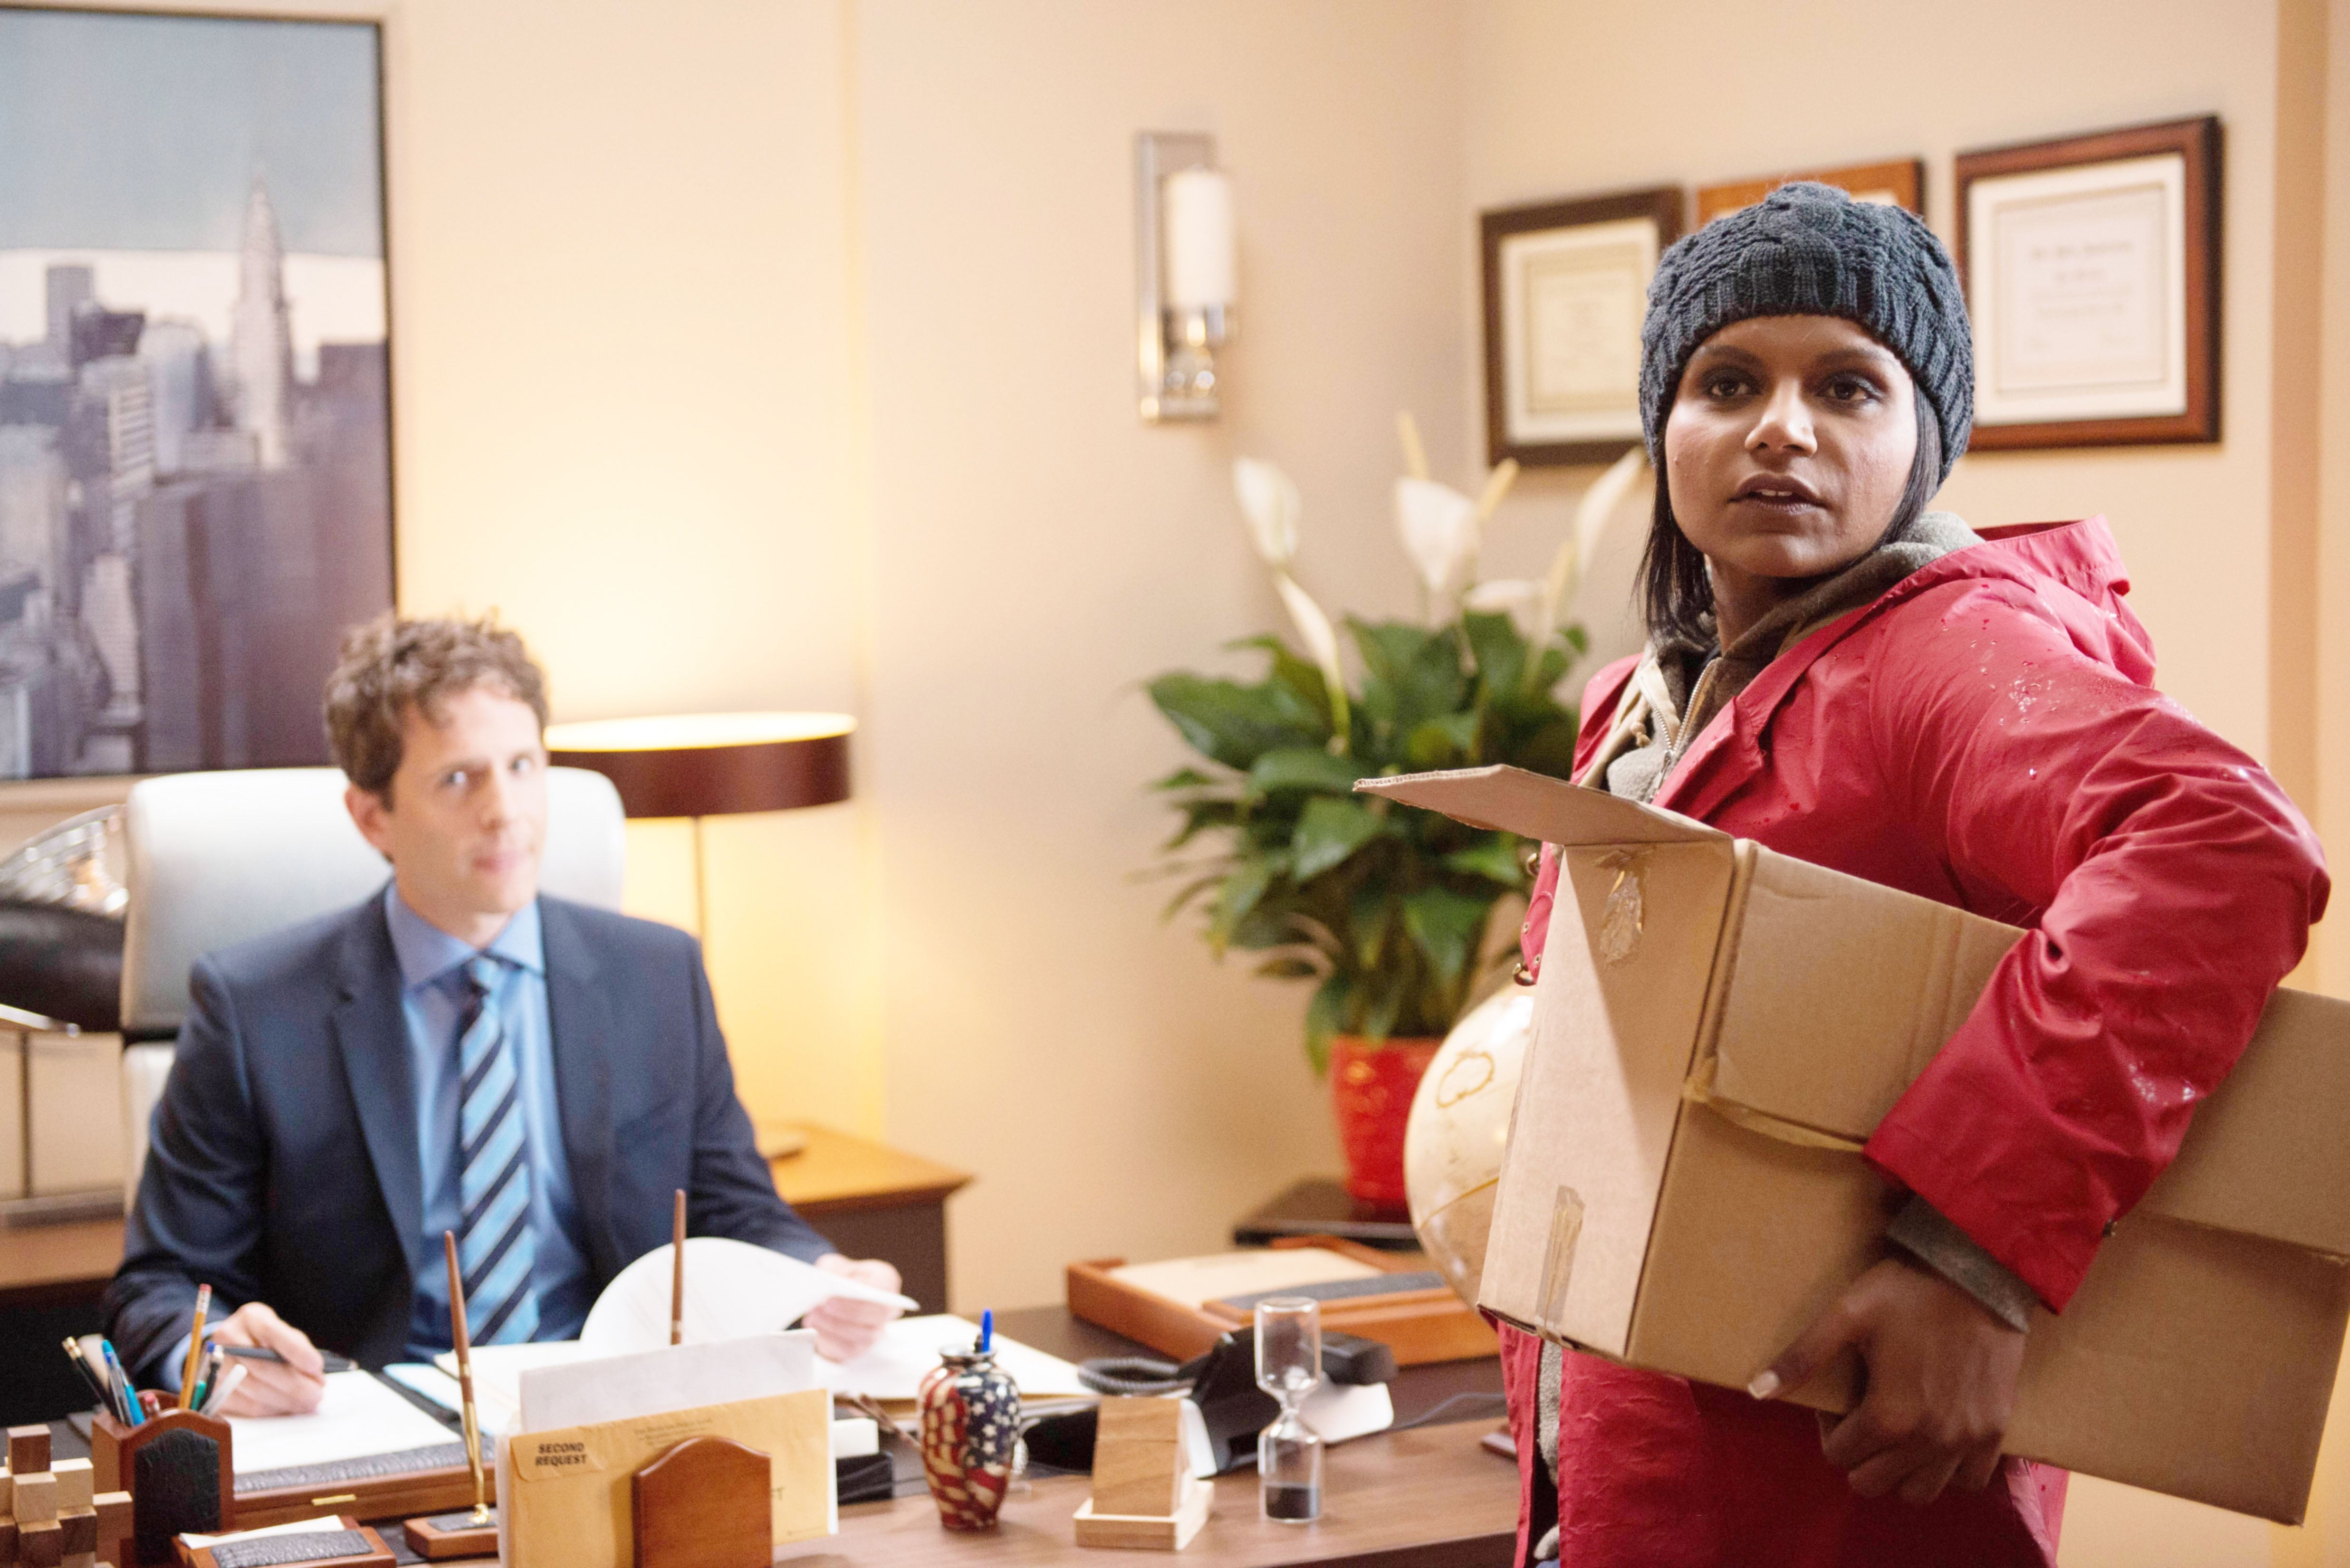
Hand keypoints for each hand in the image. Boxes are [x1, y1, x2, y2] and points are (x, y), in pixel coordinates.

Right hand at [207, 1301, 328, 1415]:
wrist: (228, 1347)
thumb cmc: (263, 1339)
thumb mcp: (280, 1333)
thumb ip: (297, 1350)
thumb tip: (315, 1378)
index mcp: (251, 1318)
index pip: (272, 1333)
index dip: (296, 1350)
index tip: (316, 1366)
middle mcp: (229, 1338)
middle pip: (262, 1366)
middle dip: (294, 1385)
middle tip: (316, 1396)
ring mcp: (217, 1364)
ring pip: (254, 1389)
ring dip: (284, 1401)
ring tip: (306, 1404)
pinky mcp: (214, 1388)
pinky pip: (245, 1405)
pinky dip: (270, 1409)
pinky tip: (286, 1408)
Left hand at [806, 1254, 902, 1361]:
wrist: (835, 1296)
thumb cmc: (839, 1277)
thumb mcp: (834, 1265)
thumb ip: (833, 1269)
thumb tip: (829, 1280)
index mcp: (886, 1281)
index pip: (884, 1290)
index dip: (863, 1293)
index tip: (838, 1292)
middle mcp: (887, 1308)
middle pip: (877, 1315)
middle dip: (848, 1311)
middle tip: (824, 1305)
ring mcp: (876, 1330)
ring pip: (864, 1336)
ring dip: (836, 1326)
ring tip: (814, 1315)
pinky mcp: (860, 1347)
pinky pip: (849, 1349)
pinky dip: (830, 1339)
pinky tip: (815, 1328)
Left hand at [1752, 1255, 2026, 1504]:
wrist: (1979, 1274)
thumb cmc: (1908, 1291)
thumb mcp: (1845, 1315)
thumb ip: (1802, 1357)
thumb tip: (1756, 1391)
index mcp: (1888, 1416)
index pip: (1838, 1454)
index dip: (1829, 1428)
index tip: (1839, 1398)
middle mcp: (1929, 1440)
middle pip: (1873, 1482)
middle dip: (1858, 1455)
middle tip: (1862, 1415)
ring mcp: (1966, 1440)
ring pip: (1919, 1492)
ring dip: (1900, 1471)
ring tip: (1896, 1430)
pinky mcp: (1995, 1431)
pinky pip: (1972, 1480)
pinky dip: (1949, 1471)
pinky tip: (1935, 1439)